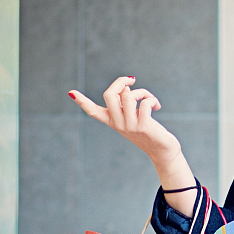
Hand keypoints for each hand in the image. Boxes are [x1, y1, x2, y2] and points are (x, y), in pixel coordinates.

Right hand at [70, 76, 193, 189]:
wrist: (162, 152)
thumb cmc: (149, 131)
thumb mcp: (134, 116)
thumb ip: (127, 103)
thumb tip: (125, 86)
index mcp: (113, 121)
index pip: (93, 111)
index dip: (82, 101)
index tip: (70, 92)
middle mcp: (118, 124)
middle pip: (109, 95)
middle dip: (120, 82)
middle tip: (132, 80)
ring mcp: (130, 127)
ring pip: (129, 97)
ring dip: (143, 92)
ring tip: (150, 100)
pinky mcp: (144, 127)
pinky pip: (145, 104)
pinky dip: (152, 100)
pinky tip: (157, 107)